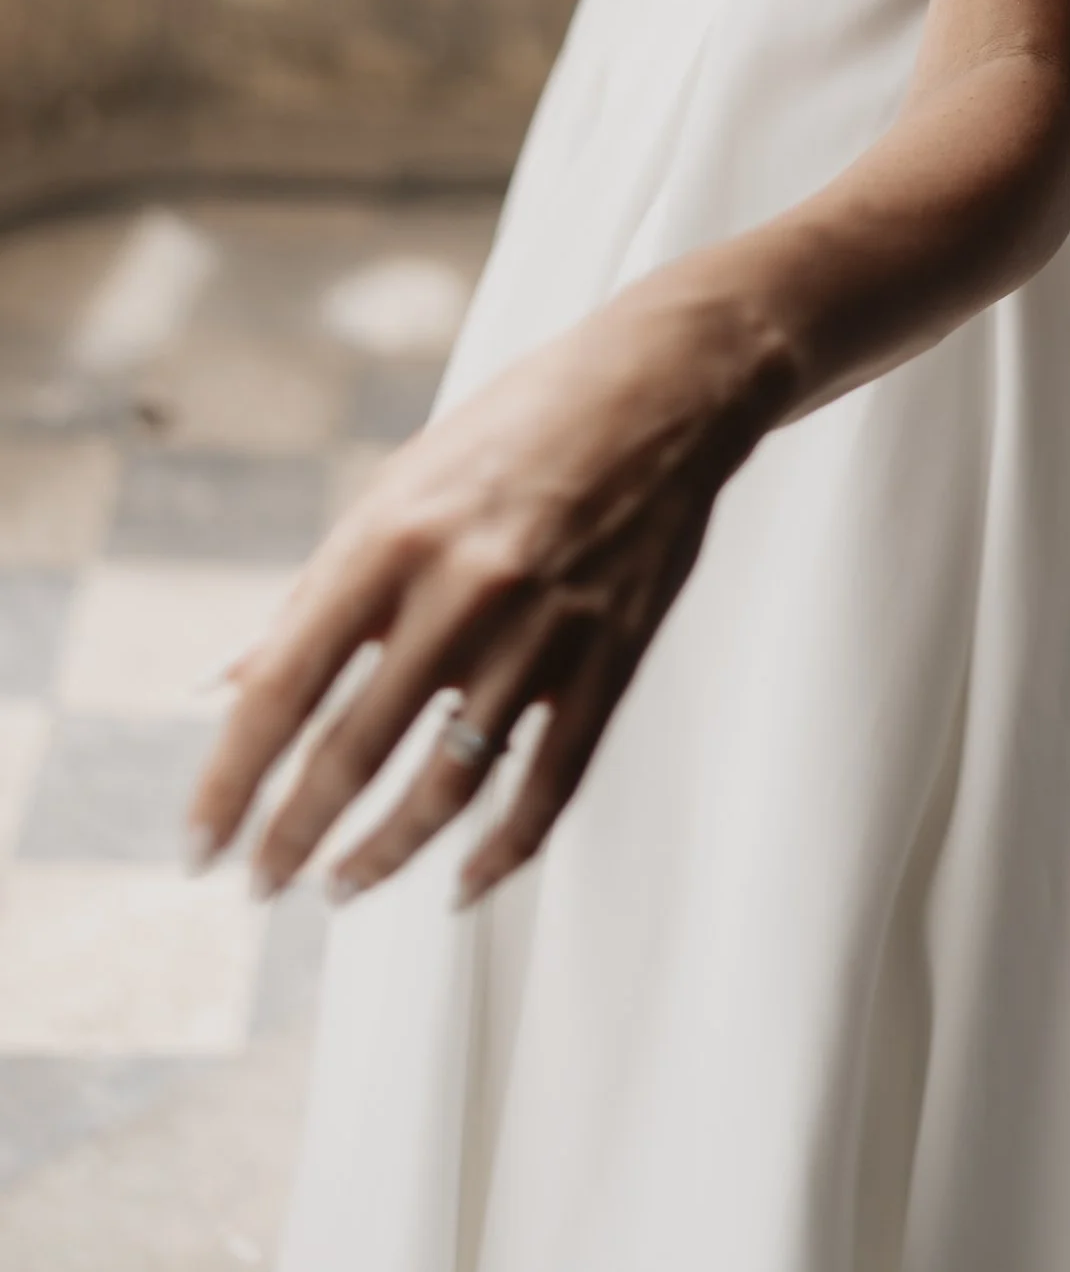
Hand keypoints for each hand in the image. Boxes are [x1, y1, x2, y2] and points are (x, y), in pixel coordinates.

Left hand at [187, 253, 791, 910]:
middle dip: (293, 838)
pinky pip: (549, 782)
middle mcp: (466, 587)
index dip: (231, 778)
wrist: (666, 385)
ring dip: (383, 856)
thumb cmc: (520, 426)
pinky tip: (463, 883)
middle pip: (355, 752)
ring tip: (342, 886)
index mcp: (395, 535)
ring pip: (449, 786)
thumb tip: (232, 683)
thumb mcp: (399, 485)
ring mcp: (545, 629)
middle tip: (262, 886)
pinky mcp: (610, 657)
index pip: (284, 684)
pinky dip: (503, 851)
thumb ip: (319, 589)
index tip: (201, 841)